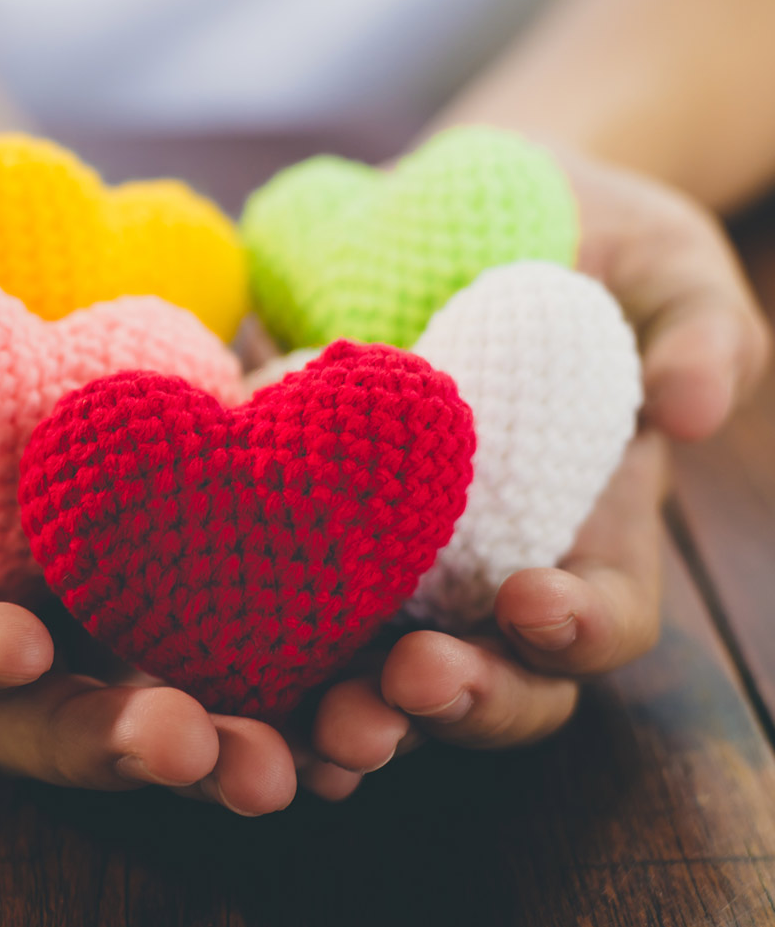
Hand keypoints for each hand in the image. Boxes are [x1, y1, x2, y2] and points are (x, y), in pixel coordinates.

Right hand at [0, 169, 297, 814]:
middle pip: (48, 700)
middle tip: (197, 749)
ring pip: (167, 675)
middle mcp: (5, 584)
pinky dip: (313, 648)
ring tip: (315, 757)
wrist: (6, 223)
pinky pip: (254, 600)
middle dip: (116, 736)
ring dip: (241, 728)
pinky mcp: (200, 522)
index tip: (15, 651)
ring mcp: (109, 563)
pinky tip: (376, 676)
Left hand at [304, 148, 771, 799]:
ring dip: (355, 708)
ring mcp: (394, 552)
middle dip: (456, 700)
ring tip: (319, 717)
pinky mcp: (311, 518)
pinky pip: (287, 595)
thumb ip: (702, 331)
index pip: (599, 616)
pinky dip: (264, 643)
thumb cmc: (586, 240)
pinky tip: (223, 653)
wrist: (462, 209)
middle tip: (404, 687)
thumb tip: (691, 406)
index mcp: (586, 527)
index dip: (576, 630)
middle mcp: (487, 565)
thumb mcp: (664, 267)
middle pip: (488, 677)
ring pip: (379, 669)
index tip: (532, 602)